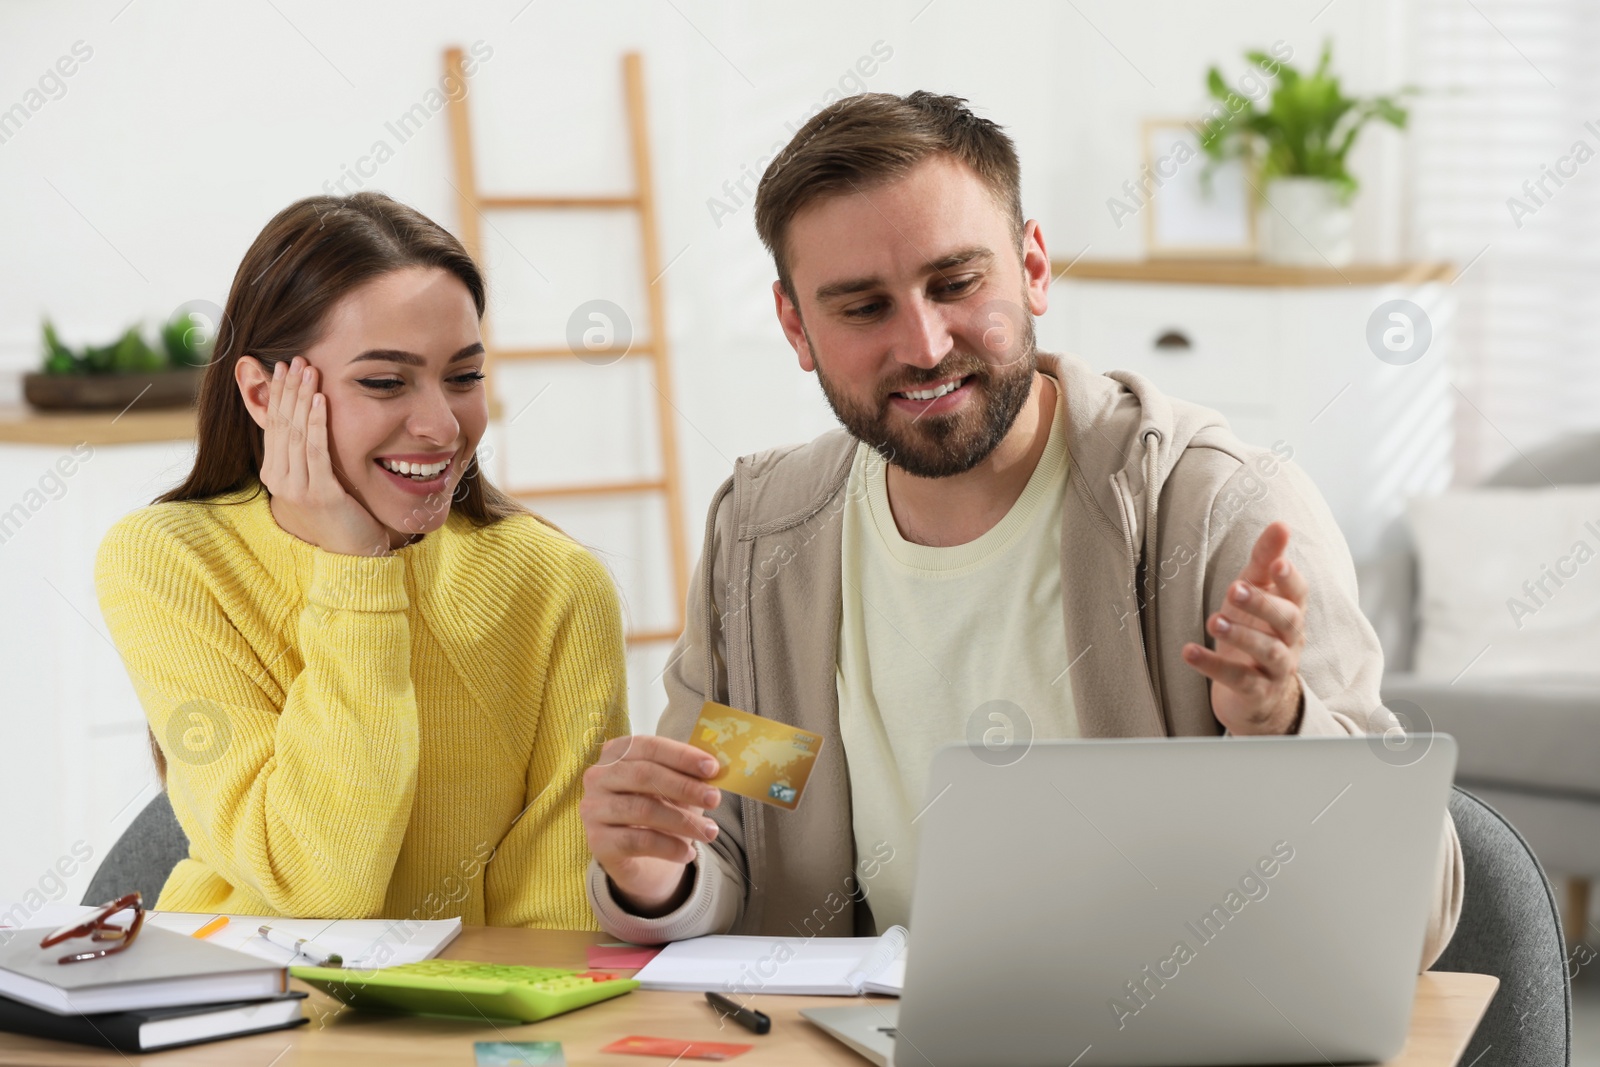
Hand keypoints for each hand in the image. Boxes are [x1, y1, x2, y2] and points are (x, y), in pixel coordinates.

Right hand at [259, 356, 389, 556]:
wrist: (351, 554)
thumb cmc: (339, 515)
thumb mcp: (317, 480)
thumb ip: (308, 455)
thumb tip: (307, 421)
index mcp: (274, 474)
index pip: (273, 425)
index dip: (277, 394)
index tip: (283, 367)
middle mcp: (278, 480)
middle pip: (282, 424)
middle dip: (288, 389)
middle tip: (294, 359)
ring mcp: (296, 488)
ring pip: (297, 433)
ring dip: (303, 398)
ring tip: (308, 370)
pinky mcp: (319, 494)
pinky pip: (316, 451)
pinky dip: (318, 422)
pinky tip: (322, 400)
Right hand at [580, 735, 721, 915]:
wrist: (639, 857)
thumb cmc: (659, 809)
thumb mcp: (676, 788)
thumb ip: (690, 775)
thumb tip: (718, 769)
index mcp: (617, 752)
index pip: (649, 746)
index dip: (682, 756)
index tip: (713, 768)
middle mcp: (598, 776)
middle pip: (644, 775)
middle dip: (684, 787)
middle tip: (715, 799)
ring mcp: (593, 808)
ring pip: (642, 809)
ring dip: (682, 821)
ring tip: (710, 831)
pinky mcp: (596, 840)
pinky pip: (637, 841)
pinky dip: (668, 847)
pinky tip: (688, 853)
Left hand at [1182, 521, 1307, 734]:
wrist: (1257, 696)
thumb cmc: (1256, 632)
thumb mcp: (1256, 594)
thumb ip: (1266, 561)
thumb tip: (1281, 524)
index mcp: (1292, 613)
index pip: (1298, 593)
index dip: (1289, 579)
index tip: (1277, 563)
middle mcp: (1290, 641)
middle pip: (1286, 620)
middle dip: (1263, 603)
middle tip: (1235, 588)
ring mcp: (1276, 669)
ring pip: (1267, 651)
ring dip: (1241, 634)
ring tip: (1213, 621)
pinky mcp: (1255, 692)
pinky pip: (1237, 678)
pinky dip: (1212, 665)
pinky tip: (1188, 651)